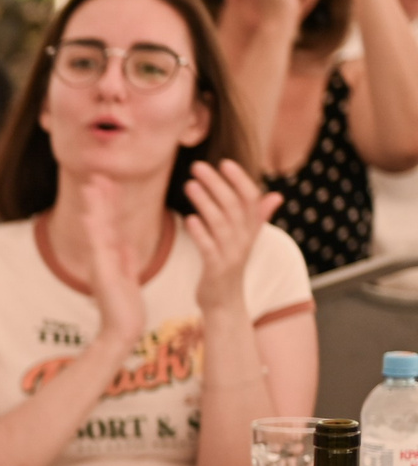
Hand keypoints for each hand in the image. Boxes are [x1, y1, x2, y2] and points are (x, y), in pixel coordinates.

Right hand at [76, 173, 150, 350]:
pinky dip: (92, 229)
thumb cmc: (126, 307)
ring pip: (97, 228)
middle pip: (102, 220)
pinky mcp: (100, 272)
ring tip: (92, 185)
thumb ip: (127, 260)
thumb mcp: (130, 278)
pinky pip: (96, 247)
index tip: (110, 182)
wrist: (123, 329)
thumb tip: (128, 246)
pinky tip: (90, 213)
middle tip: (99, 173)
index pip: (112, 222)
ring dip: (94, 206)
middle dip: (101, 197)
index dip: (111, 202)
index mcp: (113, 255)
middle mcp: (103, 256)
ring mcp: (100, 263)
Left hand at [185, 158, 280, 311]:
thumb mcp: (245, 241)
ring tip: (190, 184)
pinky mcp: (216, 269)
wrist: (224, 303)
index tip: (225, 162)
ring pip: (220, 223)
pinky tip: (189, 219)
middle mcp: (244, 240)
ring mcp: (231, 255)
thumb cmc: (229, 266)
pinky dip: (200, 232)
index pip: (250, 199)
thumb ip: (258, 218)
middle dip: (216, 184)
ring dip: (205, 202)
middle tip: (198, 167)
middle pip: (233, 206)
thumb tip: (276, 195)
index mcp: (251, 230)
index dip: (239, 180)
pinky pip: (209, 247)